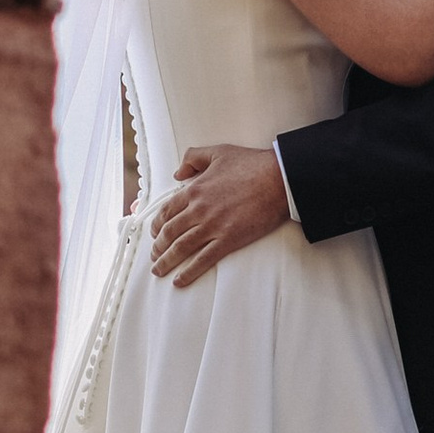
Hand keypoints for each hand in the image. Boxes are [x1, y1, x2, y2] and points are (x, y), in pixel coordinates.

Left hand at [149, 142, 289, 287]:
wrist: (279, 179)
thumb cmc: (251, 164)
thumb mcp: (218, 152)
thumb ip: (194, 158)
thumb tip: (178, 173)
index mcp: (194, 190)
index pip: (167, 211)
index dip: (157, 225)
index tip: (154, 233)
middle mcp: (199, 209)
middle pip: (169, 232)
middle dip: (158, 246)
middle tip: (154, 255)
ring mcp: (212, 226)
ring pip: (181, 248)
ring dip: (166, 261)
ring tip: (159, 270)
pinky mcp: (228, 240)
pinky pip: (203, 260)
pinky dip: (188, 272)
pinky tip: (179, 280)